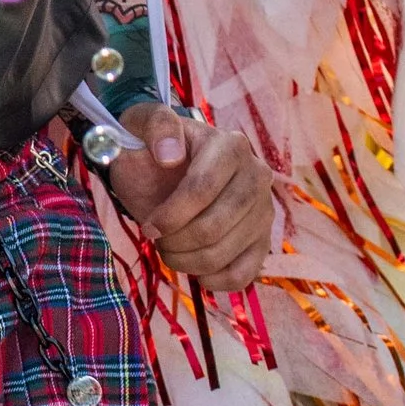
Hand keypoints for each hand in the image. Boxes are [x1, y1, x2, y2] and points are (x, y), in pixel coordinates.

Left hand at [103, 102, 272, 291]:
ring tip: (169, 249)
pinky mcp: (262, 240)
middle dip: (176, 241)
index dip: (170, 215)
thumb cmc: (151, 150)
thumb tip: (170, 155)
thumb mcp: (142, 125)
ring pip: (224, 252)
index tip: (148, 227)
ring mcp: (263, 210)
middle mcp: (256, 176)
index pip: (202, 189)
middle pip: (215, 226)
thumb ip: (154, 126)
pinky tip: (195, 271)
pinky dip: (214, 280)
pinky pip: (244, 273)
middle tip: (156, 238)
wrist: (165, 169)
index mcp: (230, 146)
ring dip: (186, 261)